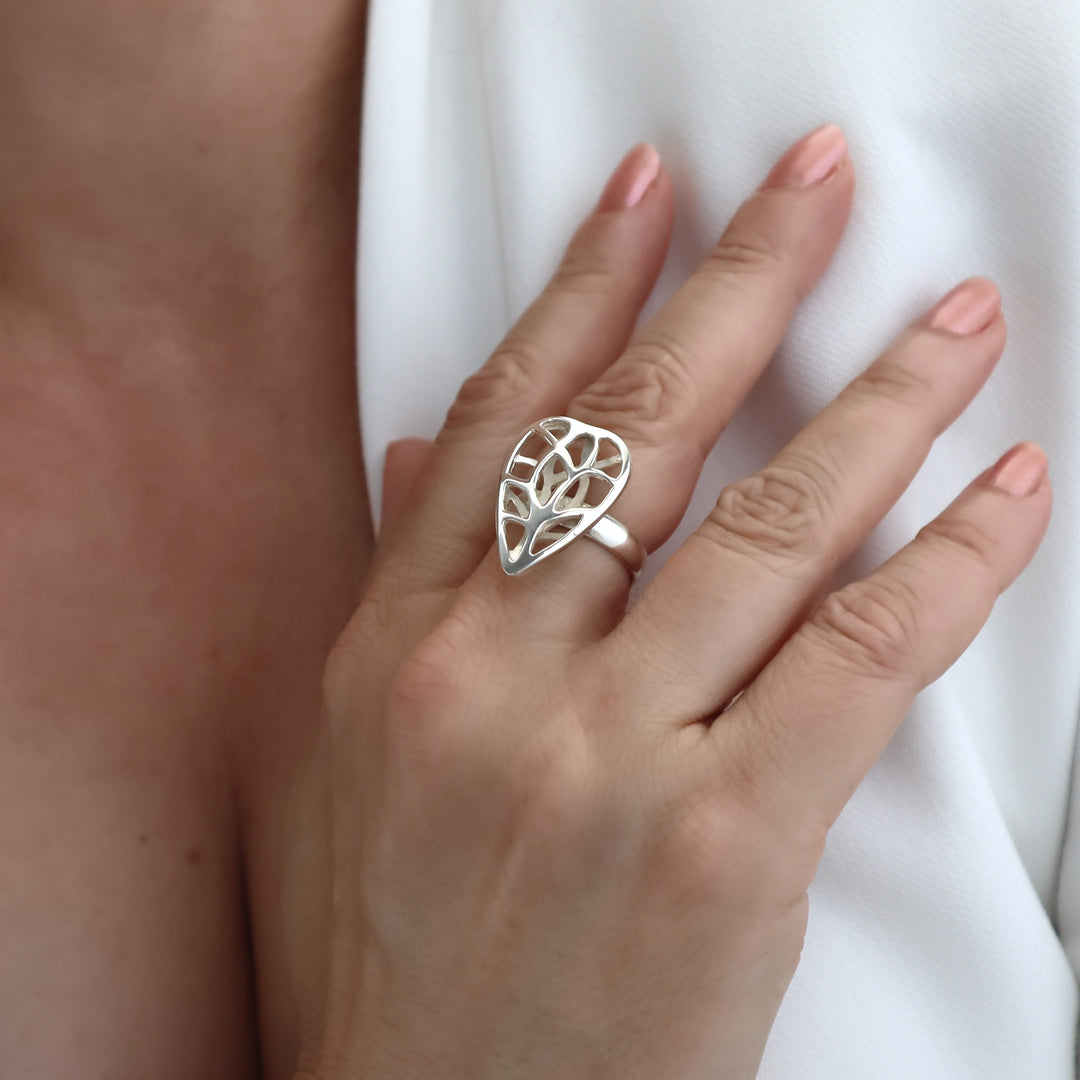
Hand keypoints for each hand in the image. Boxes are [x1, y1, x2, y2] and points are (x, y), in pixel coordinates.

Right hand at [284, 126, 1049, 1078]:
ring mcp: (608, 760)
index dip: (584, 288)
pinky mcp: (722, 848)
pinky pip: (854, 662)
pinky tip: (1003, 492)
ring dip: (877, 405)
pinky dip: (945, 567)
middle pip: (638, 435)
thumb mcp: (355, 757)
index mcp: (399, 649)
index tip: (652, 200)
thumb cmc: (398, 945)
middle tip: (815, 191)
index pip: (505, 419)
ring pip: (766, 530)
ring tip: (952, 322)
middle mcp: (496, 679)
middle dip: (741, 289)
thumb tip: (422, 452)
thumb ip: (400, 587)